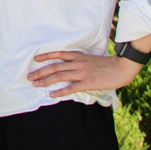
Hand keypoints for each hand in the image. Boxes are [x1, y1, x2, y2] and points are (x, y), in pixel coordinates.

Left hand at [28, 49, 143, 97]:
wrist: (121, 68)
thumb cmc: (106, 65)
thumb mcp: (90, 59)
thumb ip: (79, 62)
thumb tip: (68, 67)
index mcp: (79, 56)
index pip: (58, 54)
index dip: (46, 56)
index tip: (35, 59)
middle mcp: (78, 63)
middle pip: (54, 67)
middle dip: (40, 72)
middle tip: (30, 77)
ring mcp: (82, 73)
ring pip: (59, 76)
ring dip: (46, 81)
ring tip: (36, 84)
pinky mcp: (87, 83)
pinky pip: (70, 88)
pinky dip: (59, 92)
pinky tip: (51, 95)